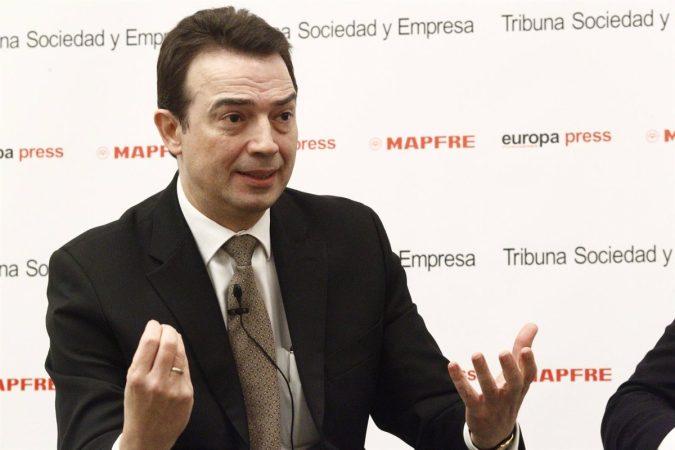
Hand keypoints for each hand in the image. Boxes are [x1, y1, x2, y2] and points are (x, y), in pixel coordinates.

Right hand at [119, 320, 193, 449]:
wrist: (147, 439)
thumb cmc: (137, 408)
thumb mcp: (130, 384)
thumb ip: (142, 361)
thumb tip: (155, 336)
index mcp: (137, 378)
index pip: (149, 342)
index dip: (154, 328)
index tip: (154, 324)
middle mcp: (156, 382)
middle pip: (168, 344)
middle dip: (168, 330)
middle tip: (166, 328)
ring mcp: (174, 388)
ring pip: (180, 354)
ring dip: (178, 341)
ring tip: (174, 337)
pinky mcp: (187, 394)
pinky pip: (187, 368)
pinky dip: (182, 358)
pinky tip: (179, 355)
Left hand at [447, 323, 537, 448]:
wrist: (496, 431)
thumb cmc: (508, 393)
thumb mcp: (517, 374)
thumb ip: (522, 347)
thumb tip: (533, 324)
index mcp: (521, 386)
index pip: (529, 375)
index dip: (529, 363)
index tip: (526, 349)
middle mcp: (509, 395)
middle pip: (513, 383)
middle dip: (509, 368)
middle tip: (504, 352)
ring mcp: (493, 404)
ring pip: (488, 388)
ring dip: (482, 371)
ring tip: (476, 354)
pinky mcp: (476, 409)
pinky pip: (467, 395)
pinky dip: (460, 380)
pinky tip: (453, 365)